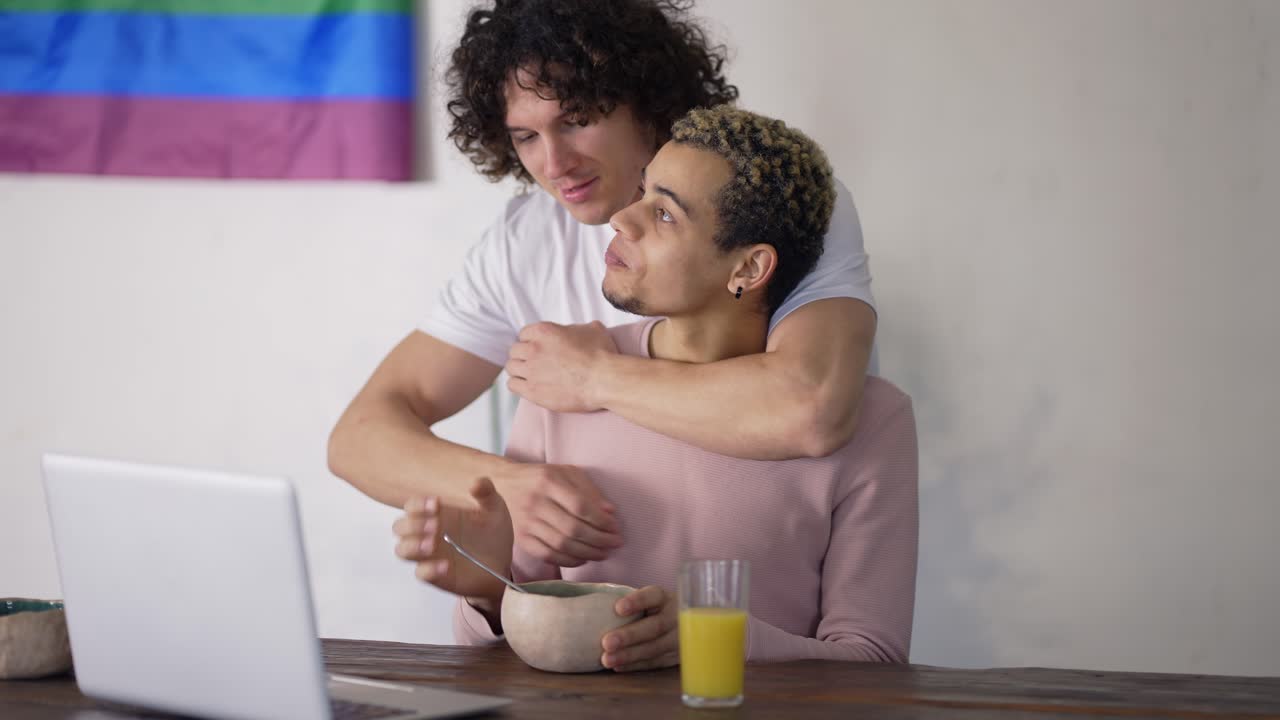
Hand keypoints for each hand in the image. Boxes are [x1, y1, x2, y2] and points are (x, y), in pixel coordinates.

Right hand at [392, 477, 513, 602]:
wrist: (502, 562)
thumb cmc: (492, 532)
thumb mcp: (494, 508)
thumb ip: (486, 492)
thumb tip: (476, 483)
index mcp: (437, 514)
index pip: (412, 506)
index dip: (417, 504)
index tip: (436, 504)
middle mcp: (427, 534)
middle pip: (399, 527)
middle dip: (412, 525)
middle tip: (435, 525)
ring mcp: (429, 556)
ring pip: (402, 551)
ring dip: (412, 546)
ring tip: (432, 544)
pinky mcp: (436, 575)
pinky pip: (421, 573)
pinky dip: (429, 569)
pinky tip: (446, 565)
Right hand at [491, 463, 623, 566]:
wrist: (503, 483)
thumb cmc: (542, 477)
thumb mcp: (566, 472)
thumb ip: (589, 490)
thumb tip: (610, 512)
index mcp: (549, 481)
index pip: (580, 506)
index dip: (601, 521)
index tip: (615, 527)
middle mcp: (535, 502)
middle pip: (572, 529)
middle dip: (599, 540)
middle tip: (615, 543)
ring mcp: (526, 522)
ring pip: (561, 545)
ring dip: (588, 553)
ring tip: (604, 553)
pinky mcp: (521, 538)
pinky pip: (547, 555)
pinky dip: (568, 560)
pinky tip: (583, 558)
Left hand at [506, 321, 618, 412]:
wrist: (604, 380)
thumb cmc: (601, 354)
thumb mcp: (592, 329)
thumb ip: (577, 327)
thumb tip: (576, 331)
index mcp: (544, 331)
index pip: (524, 333)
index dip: (531, 340)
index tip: (538, 348)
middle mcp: (533, 349)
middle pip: (515, 350)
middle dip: (524, 355)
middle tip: (535, 362)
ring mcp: (531, 371)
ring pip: (511, 367)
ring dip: (519, 370)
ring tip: (530, 374)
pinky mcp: (532, 391)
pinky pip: (512, 385)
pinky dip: (518, 385)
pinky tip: (528, 385)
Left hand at [600, 585, 678, 671]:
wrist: (684, 626)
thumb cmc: (655, 610)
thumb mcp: (651, 601)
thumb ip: (630, 603)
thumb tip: (591, 604)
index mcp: (666, 598)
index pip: (653, 596)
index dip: (637, 601)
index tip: (617, 608)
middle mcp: (676, 617)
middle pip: (655, 626)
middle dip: (630, 636)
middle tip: (606, 642)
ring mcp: (680, 639)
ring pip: (656, 648)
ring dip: (630, 655)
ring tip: (607, 659)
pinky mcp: (677, 656)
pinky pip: (657, 662)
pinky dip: (636, 665)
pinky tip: (618, 666)